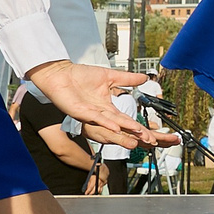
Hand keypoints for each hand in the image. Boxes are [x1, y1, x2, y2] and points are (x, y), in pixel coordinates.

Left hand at [25, 62, 176, 147]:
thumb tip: (144, 77)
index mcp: (107, 107)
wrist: (60, 74)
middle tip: (150, 140)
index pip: (126, 120)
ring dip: (125, 129)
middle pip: (122, 125)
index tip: (152, 135)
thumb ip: (127, 79)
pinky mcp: (81, 111)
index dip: (139, 127)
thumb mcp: (109, 76)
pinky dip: (107, 123)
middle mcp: (101, 113)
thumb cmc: (80, 76)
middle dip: (137, 133)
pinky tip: (116, 127)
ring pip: (112, 124)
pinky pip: (96, 118)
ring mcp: (91, 114)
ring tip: (139, 133)